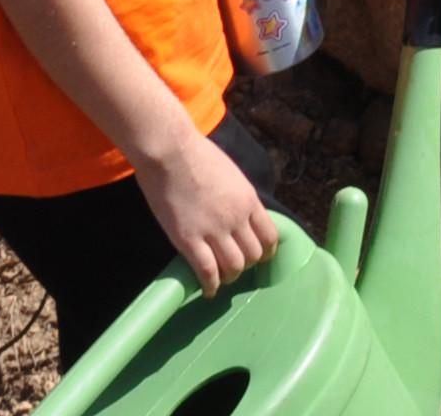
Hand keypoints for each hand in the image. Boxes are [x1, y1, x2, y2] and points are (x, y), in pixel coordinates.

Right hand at [140, 127, 276, 293]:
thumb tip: (241, 212)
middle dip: (247, 265)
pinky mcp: (188, 239)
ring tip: (221, 279)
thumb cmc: (197, 155)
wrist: (170, 150)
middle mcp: (236, 217)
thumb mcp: (231, 174)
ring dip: (230, 277)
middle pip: (253, 255)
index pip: (270, 236)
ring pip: (234, 267)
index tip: (259, 257)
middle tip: (235, 267)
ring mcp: (213, 230)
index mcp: (249, 199)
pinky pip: (207, 271)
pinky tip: (208, 291)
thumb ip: (239, 196)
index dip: (266, 252)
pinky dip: (210, 286)